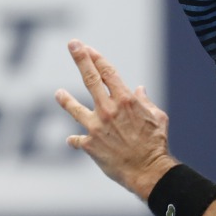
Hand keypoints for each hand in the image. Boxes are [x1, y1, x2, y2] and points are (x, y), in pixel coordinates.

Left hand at [55, 40, 177, 199]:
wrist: (148, 171)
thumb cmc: (156, 144)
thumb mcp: (158, 117)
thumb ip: (145, 102)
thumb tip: (139, 89)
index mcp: (126, 100)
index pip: (107, 72)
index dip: (97, 58)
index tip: (88, 48)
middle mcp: (108, 110)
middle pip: (90, 78)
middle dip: (80, 58)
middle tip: (72, 44)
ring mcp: (96, 127)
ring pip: (74, 108)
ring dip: (65, 99)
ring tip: (58, 93)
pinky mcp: (89, 145)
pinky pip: (77, 139)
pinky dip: (75, 140)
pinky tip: (72, 140)